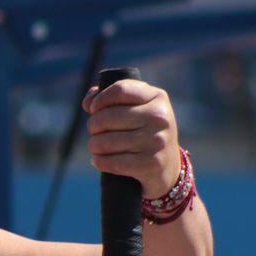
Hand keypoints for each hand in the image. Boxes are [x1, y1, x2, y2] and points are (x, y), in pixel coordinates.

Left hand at [83, 78, 180, 197]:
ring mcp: (157, 141)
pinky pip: (111, 162)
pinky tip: (98, 161)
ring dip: (94, 145)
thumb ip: (111, 98)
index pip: (120, 90)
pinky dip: (99, 162)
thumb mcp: (136, 108)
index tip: (94, 109)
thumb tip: (88, 103)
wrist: (167, 165)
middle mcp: (160, 117)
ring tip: (97, 147)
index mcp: (157, 97)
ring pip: (105, 142)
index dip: (100, 99)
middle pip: (107, 117)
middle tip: (95, 132)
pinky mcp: (151, 163)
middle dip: (93, 126)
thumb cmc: (143, 131)